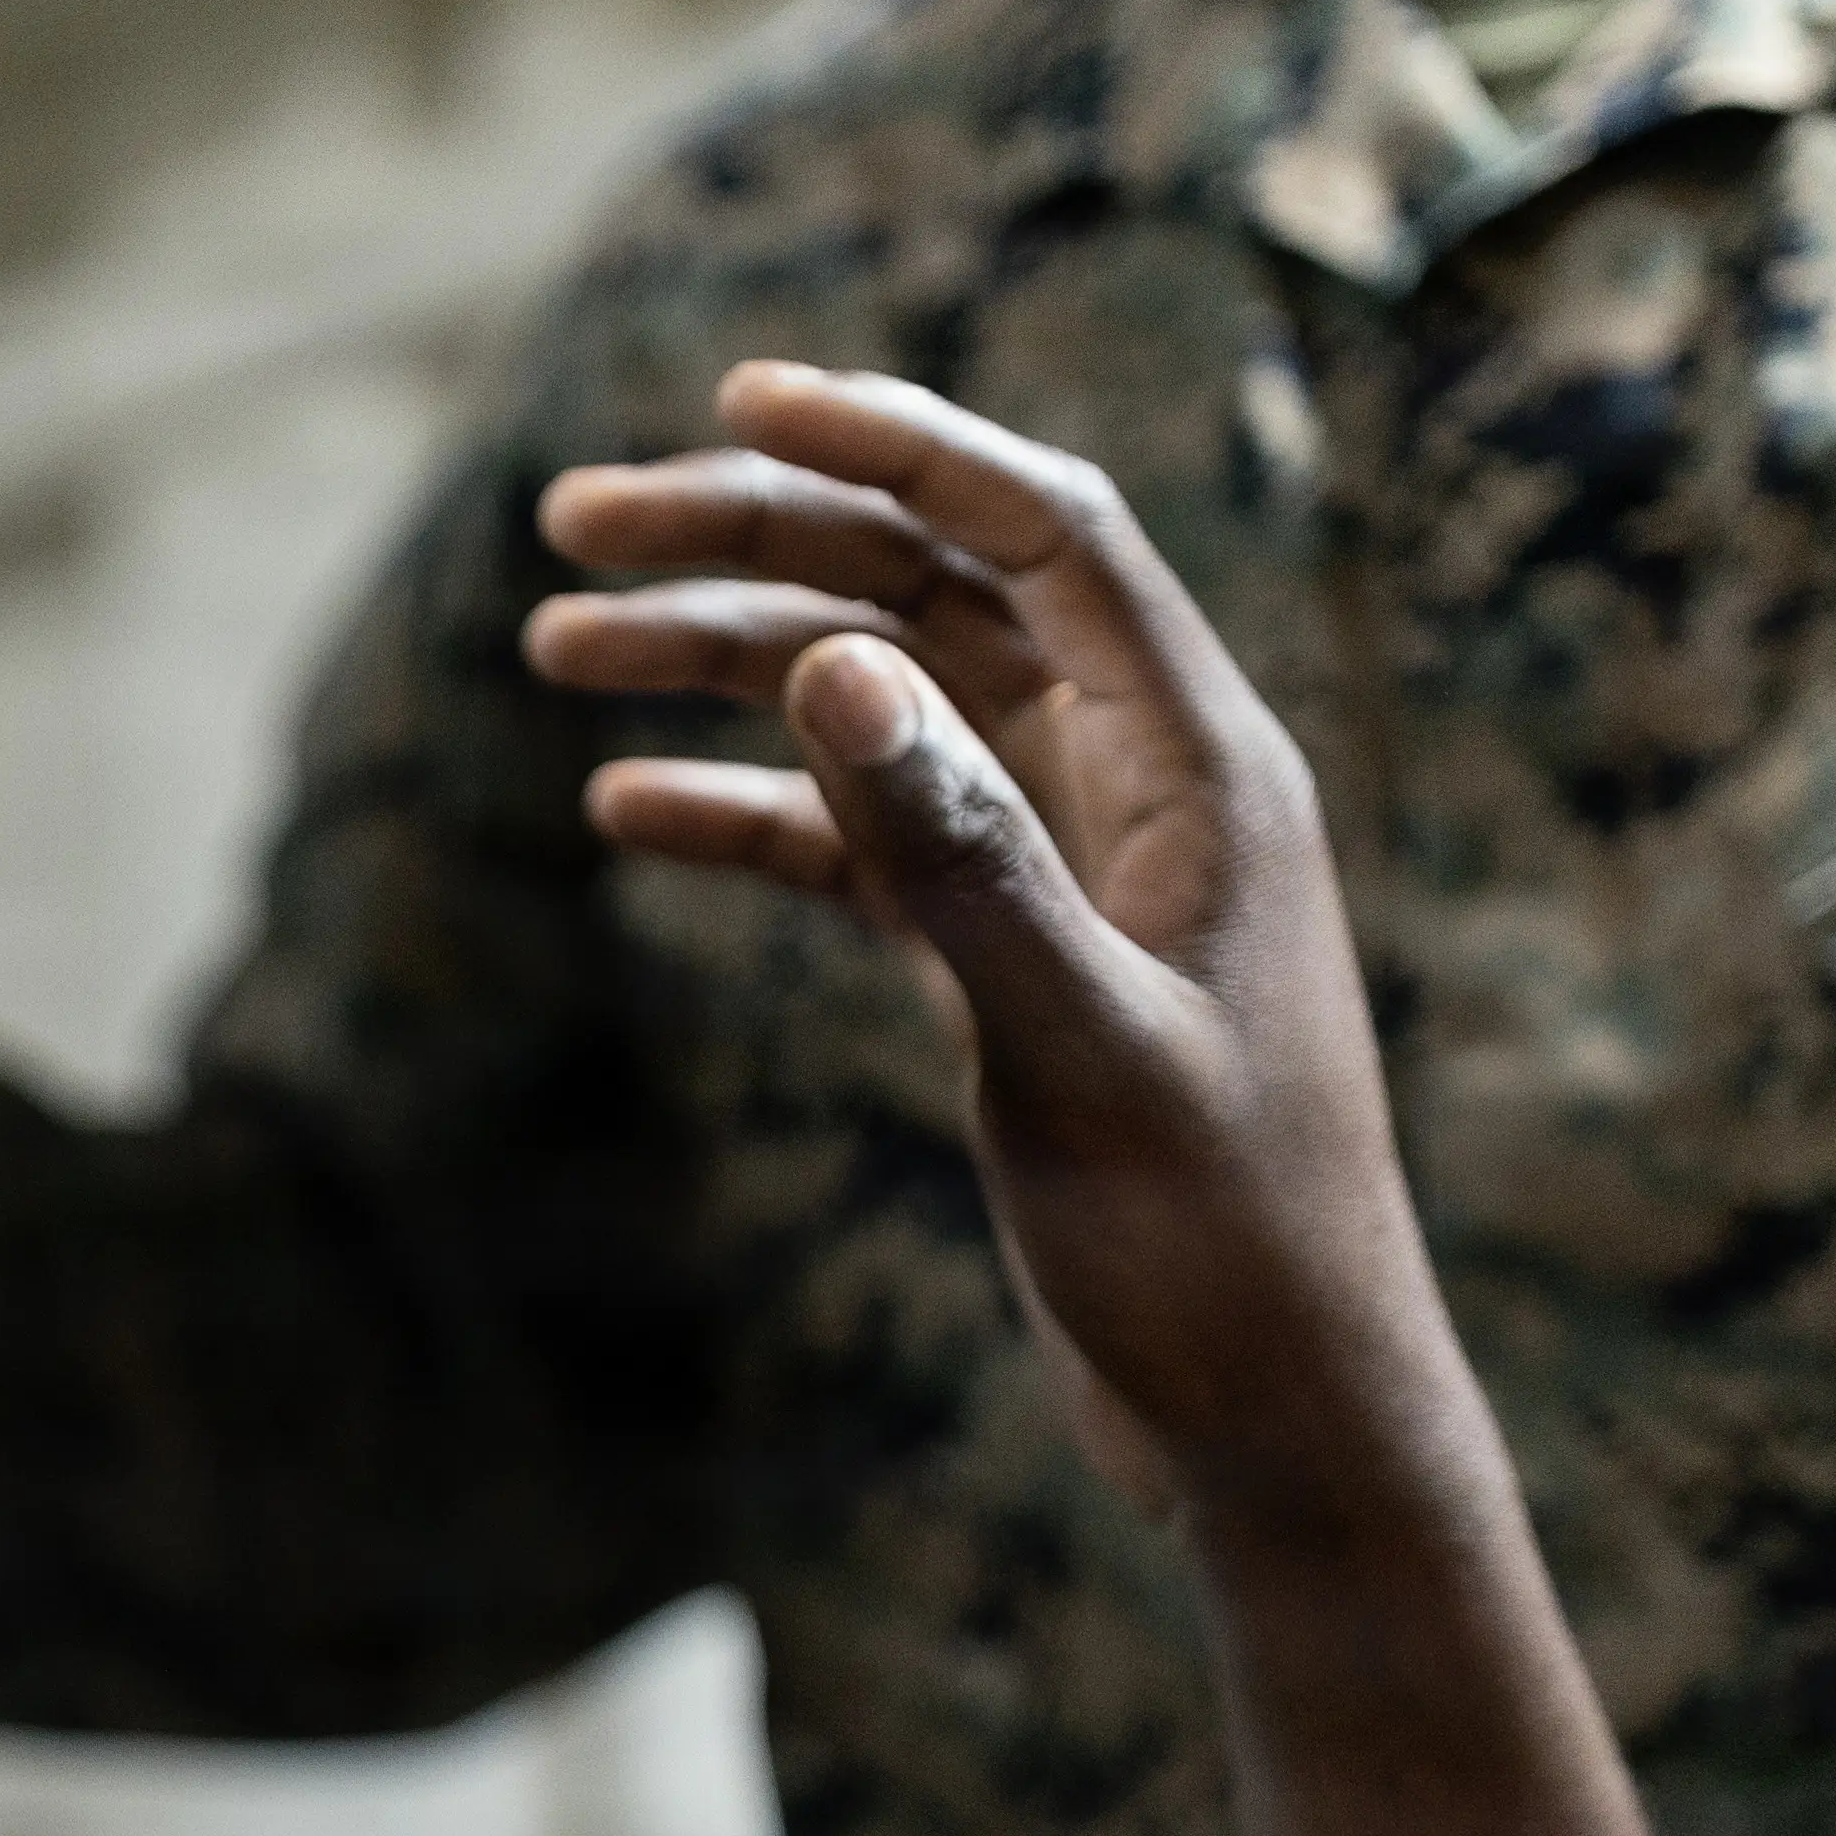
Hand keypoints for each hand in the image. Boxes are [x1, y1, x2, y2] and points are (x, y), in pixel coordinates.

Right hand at [532, 363, 1434, 1517]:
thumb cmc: (1223, 1255)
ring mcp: (1080, 873)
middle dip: (756, 542)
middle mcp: (1146, 789)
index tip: (732, 404)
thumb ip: (963, 859)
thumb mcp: (1081, 1055)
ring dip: (728, 665)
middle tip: (568, 529)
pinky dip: (756, 813)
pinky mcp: (1021, 965)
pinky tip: (628, 810)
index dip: (895, 443)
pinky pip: (871, 845)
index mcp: (1201, 769)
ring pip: (886, 709)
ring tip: (553, 651)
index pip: (1042, 532)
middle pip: (934, 596)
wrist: (1283, 1431)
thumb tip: (838, 658)